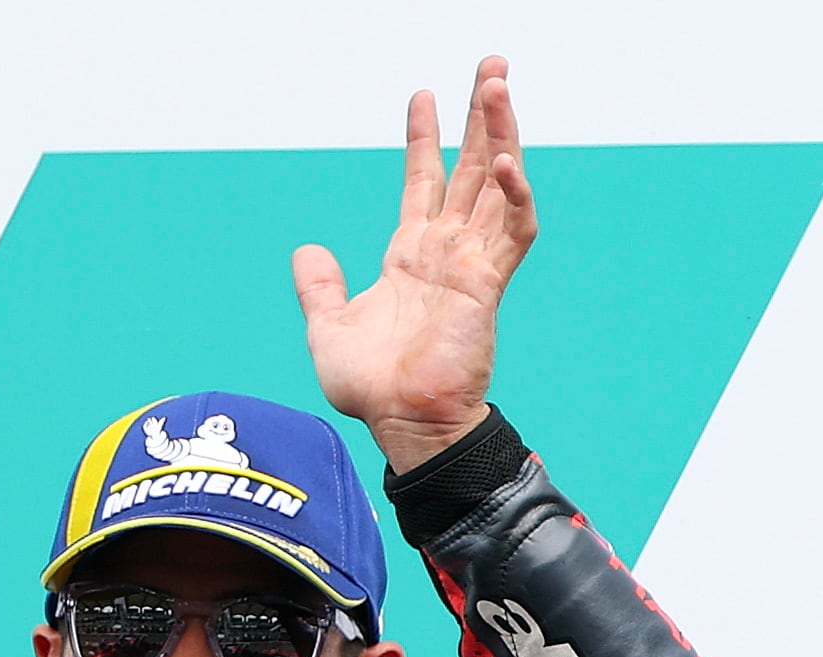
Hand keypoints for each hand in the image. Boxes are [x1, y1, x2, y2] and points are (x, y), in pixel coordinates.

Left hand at [293, 54, 538, 472]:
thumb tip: (307, 251)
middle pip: (471, 169)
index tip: (424, 95)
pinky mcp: (487, 286)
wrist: (401, 423)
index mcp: (411, 257)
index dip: (424, 138)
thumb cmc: (371, 389)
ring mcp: (471, 266)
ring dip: (502, 135)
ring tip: (499, 86)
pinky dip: (515, 196)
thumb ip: (320, 287)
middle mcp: (447, 253)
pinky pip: (513, 233)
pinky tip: (504, 162)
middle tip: (492, 67)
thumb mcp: (328, 328)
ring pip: (498, 187)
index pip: (424, 183)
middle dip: (482, 117)